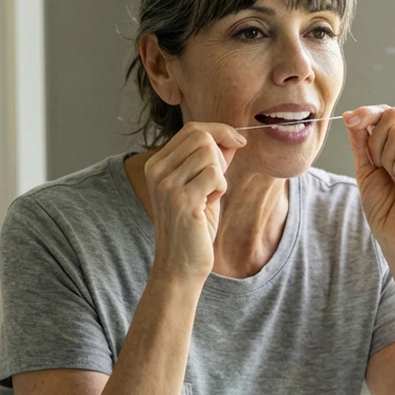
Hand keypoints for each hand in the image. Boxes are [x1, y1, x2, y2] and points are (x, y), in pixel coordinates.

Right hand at [144, 122, 245, 282]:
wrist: (181, 265)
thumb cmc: (194, 228)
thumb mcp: (202, 187)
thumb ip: (213, 160)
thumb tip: (231, 137)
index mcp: (157, 164)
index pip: (192, 130)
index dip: (220, 131)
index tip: (238, 141)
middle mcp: (157, 171)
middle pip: (201, 136)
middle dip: (221, 154)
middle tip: (217, 182)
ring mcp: (167, 184)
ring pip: (209, 154)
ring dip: (220, 175)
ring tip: (210, 196)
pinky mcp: (182, 199)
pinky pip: (214, 174)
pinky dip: (221, 187)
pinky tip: (211, 204)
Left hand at [343, 105, 394, 252]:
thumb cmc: (384, 208)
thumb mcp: (366, 169)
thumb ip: (361, 143)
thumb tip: (351, 115)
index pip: (388, 112)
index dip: (368, 112)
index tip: (348, 120)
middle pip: (393, 115)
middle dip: (375, 142)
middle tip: (381, 168)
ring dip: (386, 160)